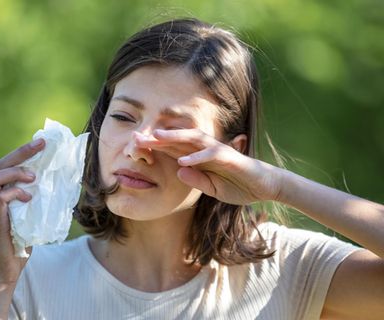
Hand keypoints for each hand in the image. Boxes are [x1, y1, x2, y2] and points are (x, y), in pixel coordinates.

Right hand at [0, 138, 44, 285]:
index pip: (5, 166)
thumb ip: (36, 201)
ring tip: (33, 176)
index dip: (21, 153)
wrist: (4, 274)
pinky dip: (15, 193)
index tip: (40, 142)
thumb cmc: (18, 245)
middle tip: (40, 145)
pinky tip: (29, 198)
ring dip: (15, 173)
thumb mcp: (29, 217)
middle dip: (20, 153)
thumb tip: (59, 184)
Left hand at [135, 129, 282, 204]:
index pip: (174, 149)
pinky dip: (197, 156)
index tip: (135, 146)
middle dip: (157, 138)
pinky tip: (183, 159)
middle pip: (178, 140)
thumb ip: (196, 179)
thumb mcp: (212, 188)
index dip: (155, 147)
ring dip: (174, 137)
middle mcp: (206, 150)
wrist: (266, 187)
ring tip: (156, 138)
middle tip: (135, 137)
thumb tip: (179, 170)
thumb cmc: (239, 186)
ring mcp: (218, 152)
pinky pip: (211, 155)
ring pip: (193, 139)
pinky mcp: (230, 158)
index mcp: (200, 158)